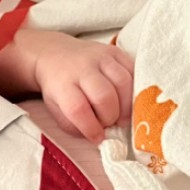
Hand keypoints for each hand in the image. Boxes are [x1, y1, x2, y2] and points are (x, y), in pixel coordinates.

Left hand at [26, 29, 133, 144]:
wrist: (55, 55)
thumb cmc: (58, 87)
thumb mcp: (56, 109)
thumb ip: (74, 125)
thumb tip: (98, 136)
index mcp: (62, 84)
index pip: (78, 109)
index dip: (91, 128)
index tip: (97, 138)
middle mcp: (82, 68)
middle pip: (104, 96)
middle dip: (110, 117)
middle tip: (109, 124)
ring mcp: (100, 57)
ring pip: (123, 82)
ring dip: (126, 106)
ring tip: (121, 116)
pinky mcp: (115, 51)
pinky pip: (133, 71)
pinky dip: (134, 90)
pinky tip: (127, 101)